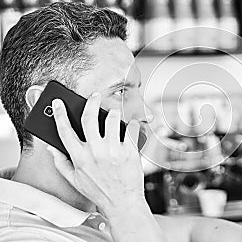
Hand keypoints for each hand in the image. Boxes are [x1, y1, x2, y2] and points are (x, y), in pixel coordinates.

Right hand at [47, 93, 144, 213]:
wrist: (122, 202)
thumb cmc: (99, 191)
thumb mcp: (74, 180)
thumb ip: (60, 162)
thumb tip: (50, 147)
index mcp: (79, 157)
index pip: (64, 130)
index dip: (59, 114)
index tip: (57, 103)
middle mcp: (95, 152)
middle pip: (89, 118)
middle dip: (91, 102)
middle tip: (94, 97)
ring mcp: (113, 151)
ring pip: (112, 119)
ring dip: (113, 112)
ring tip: (114, 114)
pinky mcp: (129, 151)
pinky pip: (131, 128)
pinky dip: (132, 124)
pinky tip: (130, 125)